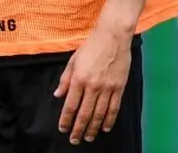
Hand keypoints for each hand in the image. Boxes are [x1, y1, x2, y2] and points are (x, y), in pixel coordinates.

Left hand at [54, 25, 132, 144]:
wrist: (112, 38)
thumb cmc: (90, 47)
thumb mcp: (72, 61)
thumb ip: (65, 79)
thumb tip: (57, 95)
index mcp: (79, 79)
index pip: (70, 105)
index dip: (66, 119)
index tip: (63, 129)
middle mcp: (93, 86)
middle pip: (84, 113)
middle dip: (78, 129)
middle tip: (74, 140)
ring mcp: (107, 88)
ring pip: (99, 114)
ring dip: (93, 128)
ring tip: (88, 138)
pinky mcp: (119, 88)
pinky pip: (114, 108)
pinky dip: (109, 120)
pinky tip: (104, 128)